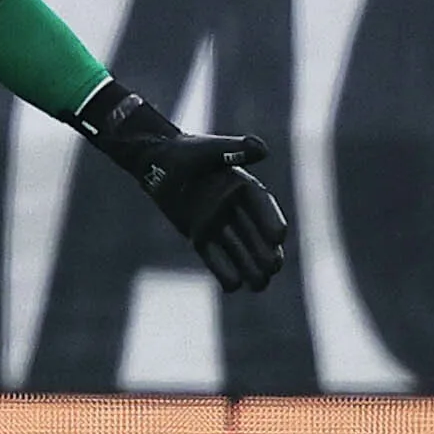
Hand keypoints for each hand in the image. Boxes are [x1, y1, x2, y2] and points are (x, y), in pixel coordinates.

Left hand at [81, 87, 290, 292]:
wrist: (154, 161)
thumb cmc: (182, 151)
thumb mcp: (208, 149)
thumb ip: (233, 149)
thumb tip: (261, 147)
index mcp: (241, 185)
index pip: (261, 205)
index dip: (270, 220)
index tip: (279, 237)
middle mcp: (233, 206)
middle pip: (253, 232)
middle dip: (264, 250)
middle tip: (274, 267)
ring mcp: (216, 220)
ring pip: (237, 247)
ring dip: (249, 266)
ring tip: (260, 285)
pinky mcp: (199, 232)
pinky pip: (212, 254)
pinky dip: (222, 269)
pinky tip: (233, 286)